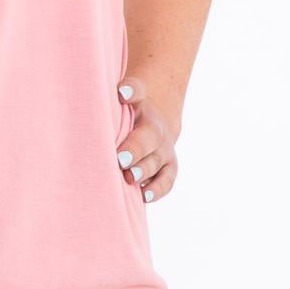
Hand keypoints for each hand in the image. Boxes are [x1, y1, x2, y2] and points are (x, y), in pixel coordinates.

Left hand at [114, 71, 182, 202]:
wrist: (155, 125)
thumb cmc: (130, 115)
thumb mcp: (127, 100)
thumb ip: (125, 93)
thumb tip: (121, 92)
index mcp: (141, 107)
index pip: (138, 96)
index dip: (131, 94)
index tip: (121, 96)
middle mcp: (156, 131)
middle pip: (149, 138)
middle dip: (135, 149)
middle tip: (121, 159)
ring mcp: (164, 151)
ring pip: (157, 162)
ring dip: (144, 170)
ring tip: (131, 178)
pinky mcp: (168, 169)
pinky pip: (166, 181)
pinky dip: (157, 190)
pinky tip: (145, 196)